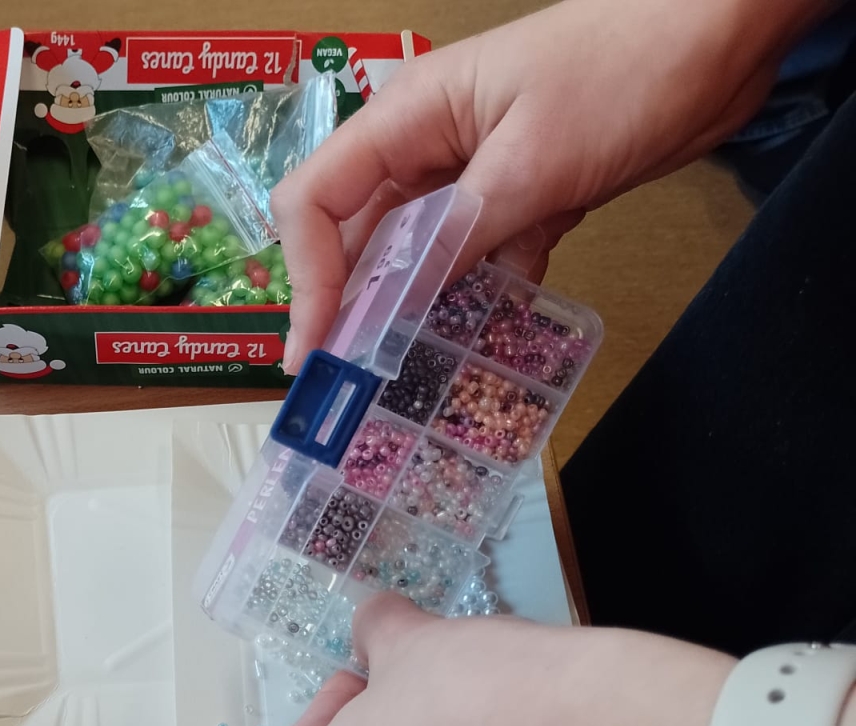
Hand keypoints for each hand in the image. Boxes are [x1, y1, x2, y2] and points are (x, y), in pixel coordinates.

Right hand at [272, 0, 831, 371]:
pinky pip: (474, 263)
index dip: (306, 277)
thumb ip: (460, 233)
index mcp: (406, 119)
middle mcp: (423, 150)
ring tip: (399, 384)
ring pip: (414, 259)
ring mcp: (470, 176)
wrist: (721, 34)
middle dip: (348, 311)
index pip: (316, 202)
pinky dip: (475, 304)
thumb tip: (395, 307)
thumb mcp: (535, 159)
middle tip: (347, 387)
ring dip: (407, 316)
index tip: (318, 348)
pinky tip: (476, 351)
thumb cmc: (625, 68)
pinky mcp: (517, 198)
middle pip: (356, 239)